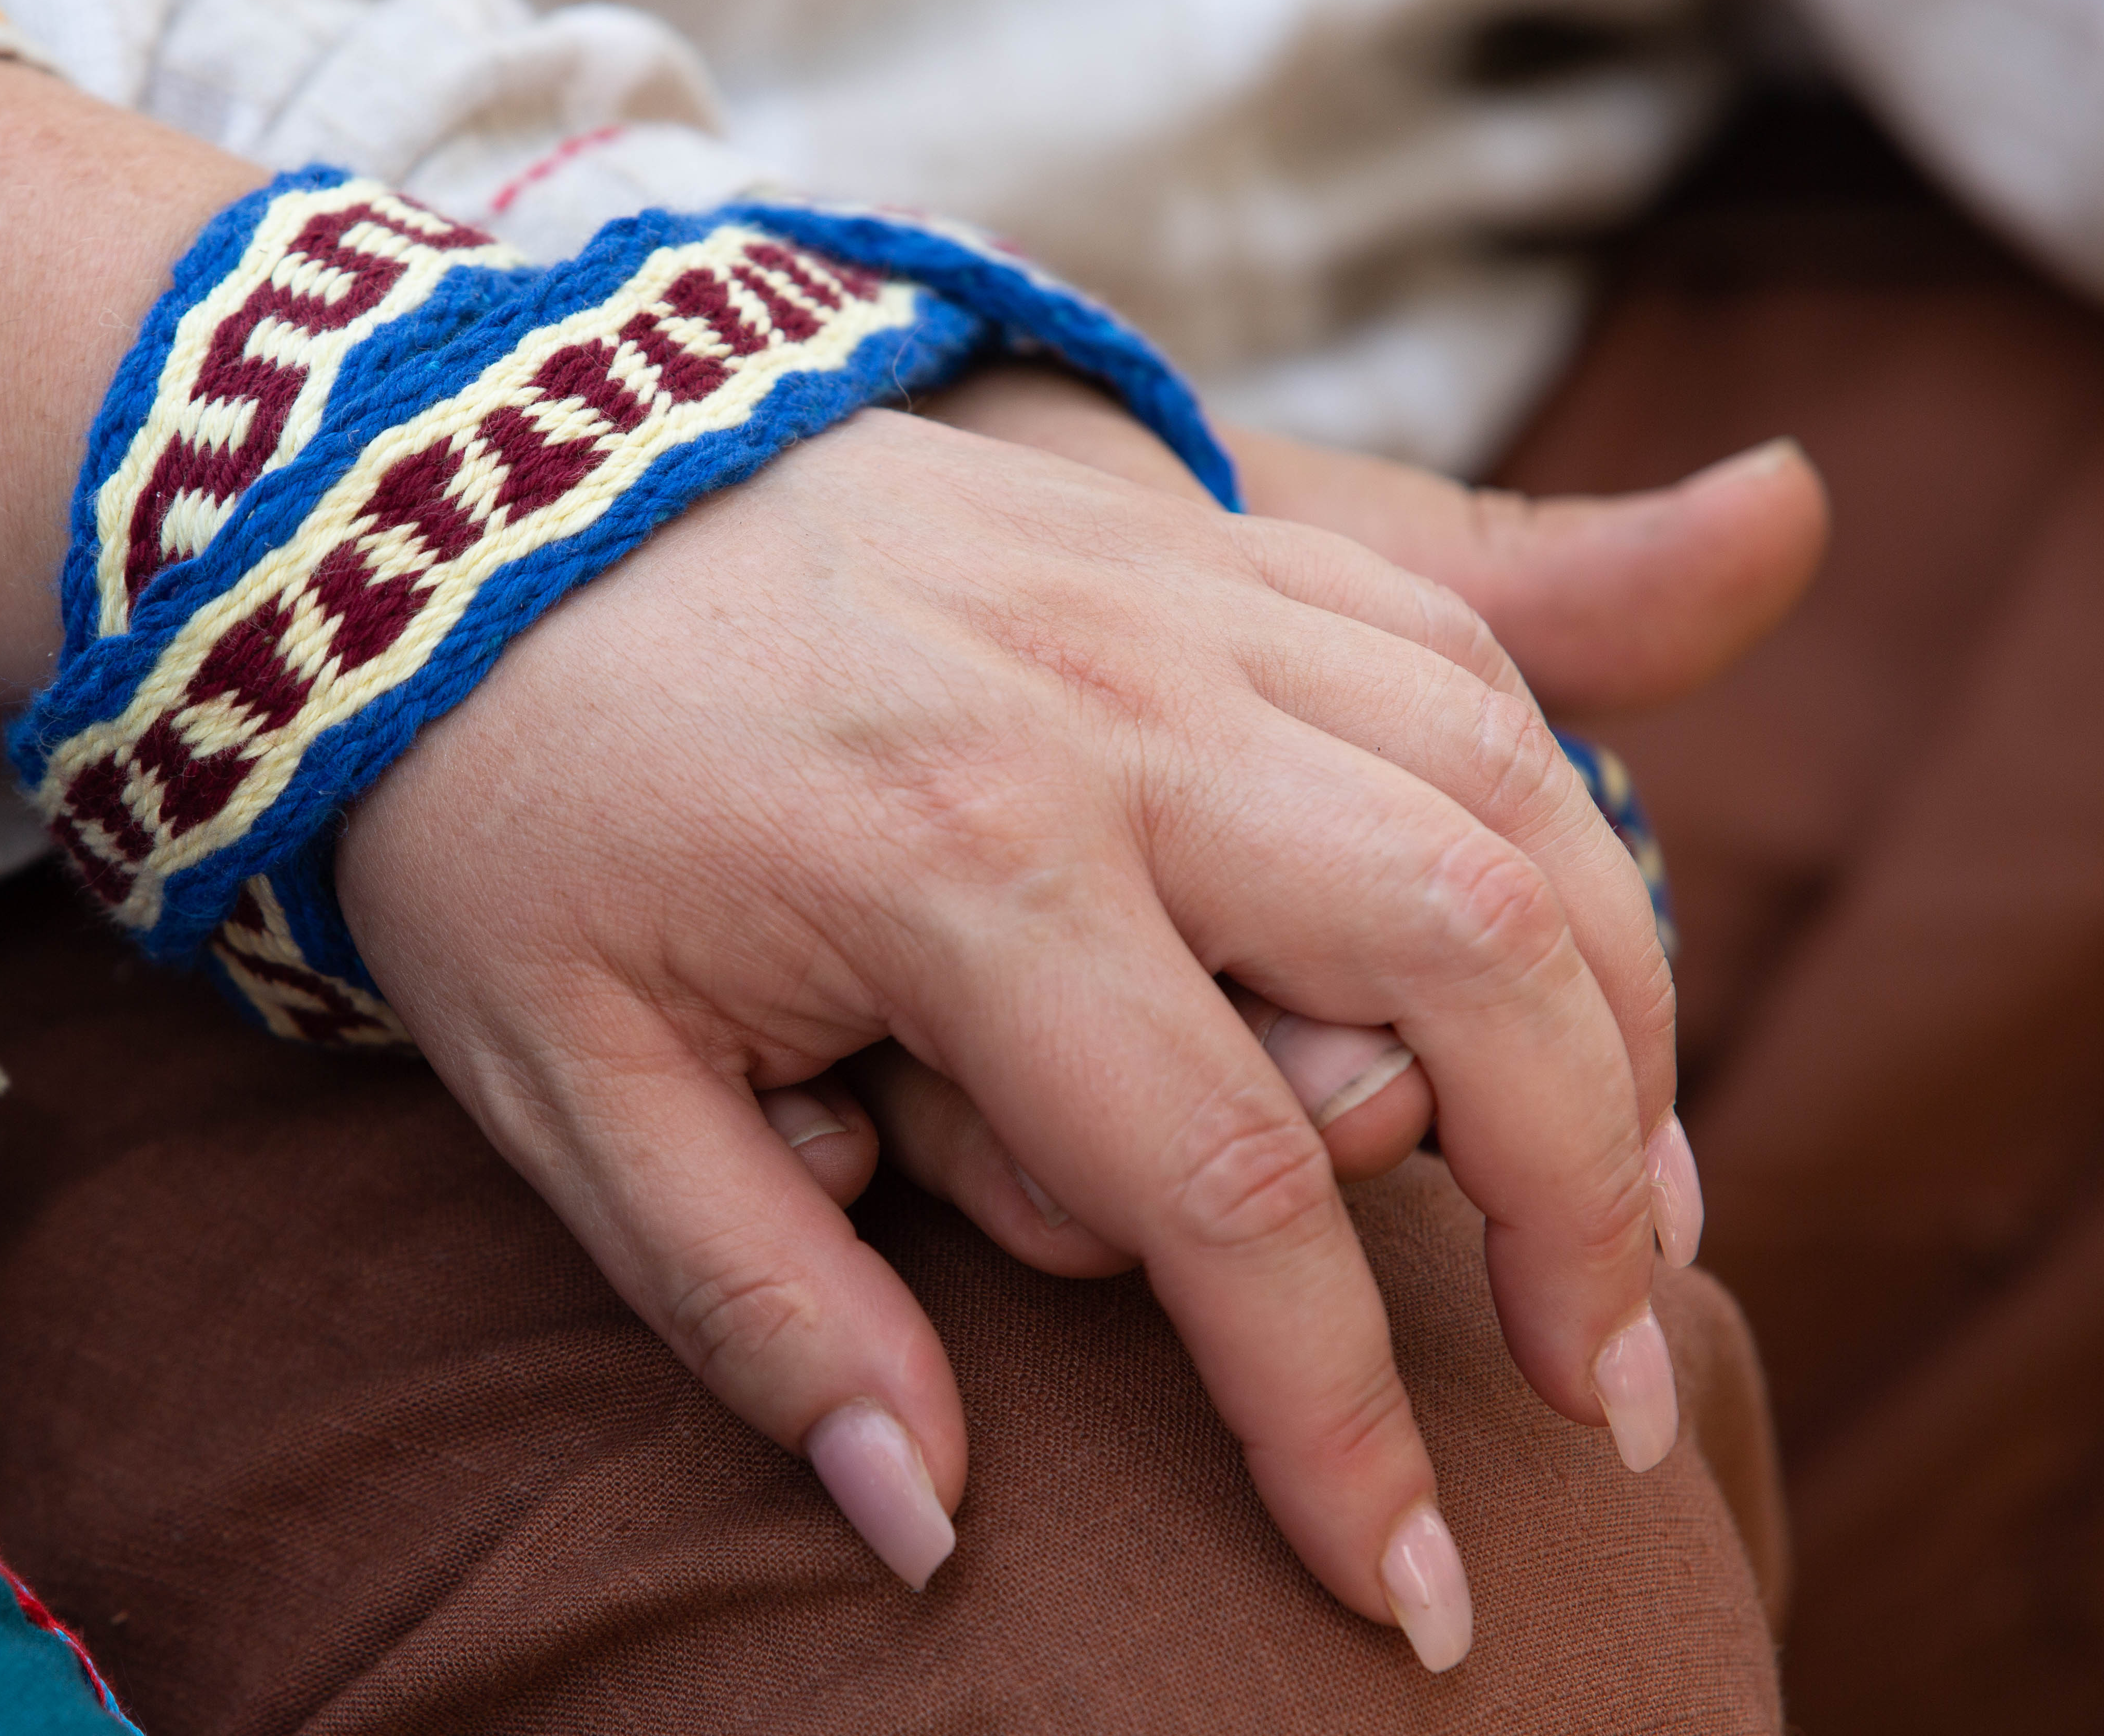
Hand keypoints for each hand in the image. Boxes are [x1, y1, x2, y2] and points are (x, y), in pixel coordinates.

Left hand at [338, 373, 1682, 1666]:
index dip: (1340, 1433)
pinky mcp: (1182, 540)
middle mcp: (1111, 716)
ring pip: (1511, 790)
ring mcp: (1168, 602)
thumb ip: (757, 1307)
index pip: (1227, 1202)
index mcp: (954, 867)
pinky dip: (1546, 800)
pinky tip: (1555, 941)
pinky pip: (1440, 651)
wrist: (472, 505)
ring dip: (1624, 1010)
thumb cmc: (513, 806)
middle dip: (1584, 1208)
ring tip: (1631, 1204)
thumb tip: (924, 1526)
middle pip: (1468, 961)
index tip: (1409, 1598)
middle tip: (1597, 1391)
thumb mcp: (563, 1081)